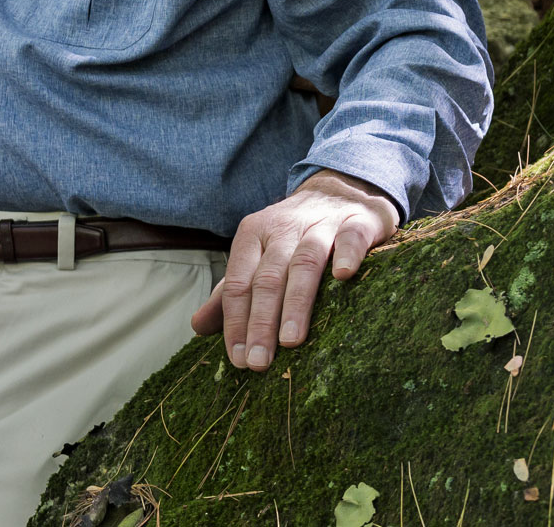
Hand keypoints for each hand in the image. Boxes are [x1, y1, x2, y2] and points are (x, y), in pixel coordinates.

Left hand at [191, 170, 398, 370]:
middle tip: (258, 362)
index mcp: (253, 235)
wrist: (339, 192)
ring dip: (295, 302)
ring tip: (290, 340)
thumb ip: (231, 292)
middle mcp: (283, 227)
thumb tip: (198, 326)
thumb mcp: (258, 258)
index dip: (236, 322)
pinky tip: (343, 277)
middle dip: (260, 322)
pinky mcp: (356, 223)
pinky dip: (346, 255)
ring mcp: (320, 224)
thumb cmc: (294, 236)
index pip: (239, 283)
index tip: (239, 360)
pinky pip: (350, 238)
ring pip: (304, 262)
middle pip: (267, 276)